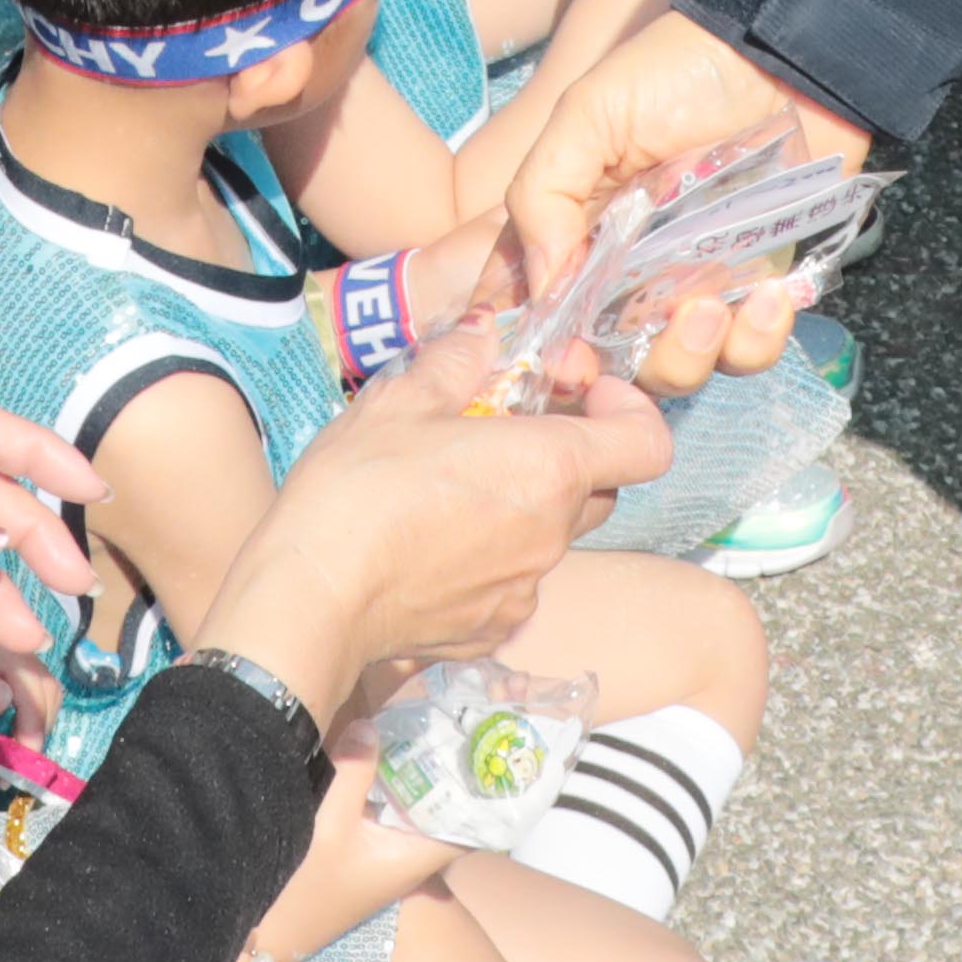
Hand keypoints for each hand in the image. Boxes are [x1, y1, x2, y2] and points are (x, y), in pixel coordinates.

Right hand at [185, 346, 669, 721]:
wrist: (312, 599)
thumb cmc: (357, 491)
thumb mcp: (398, 403)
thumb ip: (454, 363)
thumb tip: (480, 333)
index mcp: (549, 468)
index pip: (649, 444)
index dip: (630, 411)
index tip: (581, 395)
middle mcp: (553, 534)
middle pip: (600, 489)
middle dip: (569, 457)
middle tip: (508, 434)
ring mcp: (525, 589)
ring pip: (550, 537)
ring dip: (524, 508)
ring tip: (454, 491)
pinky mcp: (492, 628)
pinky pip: (511, 582)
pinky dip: (490, 558)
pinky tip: (432, 545)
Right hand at [479, 16, 877, 394]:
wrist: (783, 55)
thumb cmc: (678, 73)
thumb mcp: (590, 114)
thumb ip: (544, 192)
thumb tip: (540, 286)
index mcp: (578, 232)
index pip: (539, 307)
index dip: (538, 346)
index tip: (555, 362)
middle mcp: (629, 272)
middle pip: (604, 359)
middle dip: (610, 374)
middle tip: (626, 357)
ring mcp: (693, 285)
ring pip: (676, 368)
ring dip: (687, 357)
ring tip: (708, 308)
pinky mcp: (756, 289)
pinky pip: (749, 349)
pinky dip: (757, 340)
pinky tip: (770, 297)